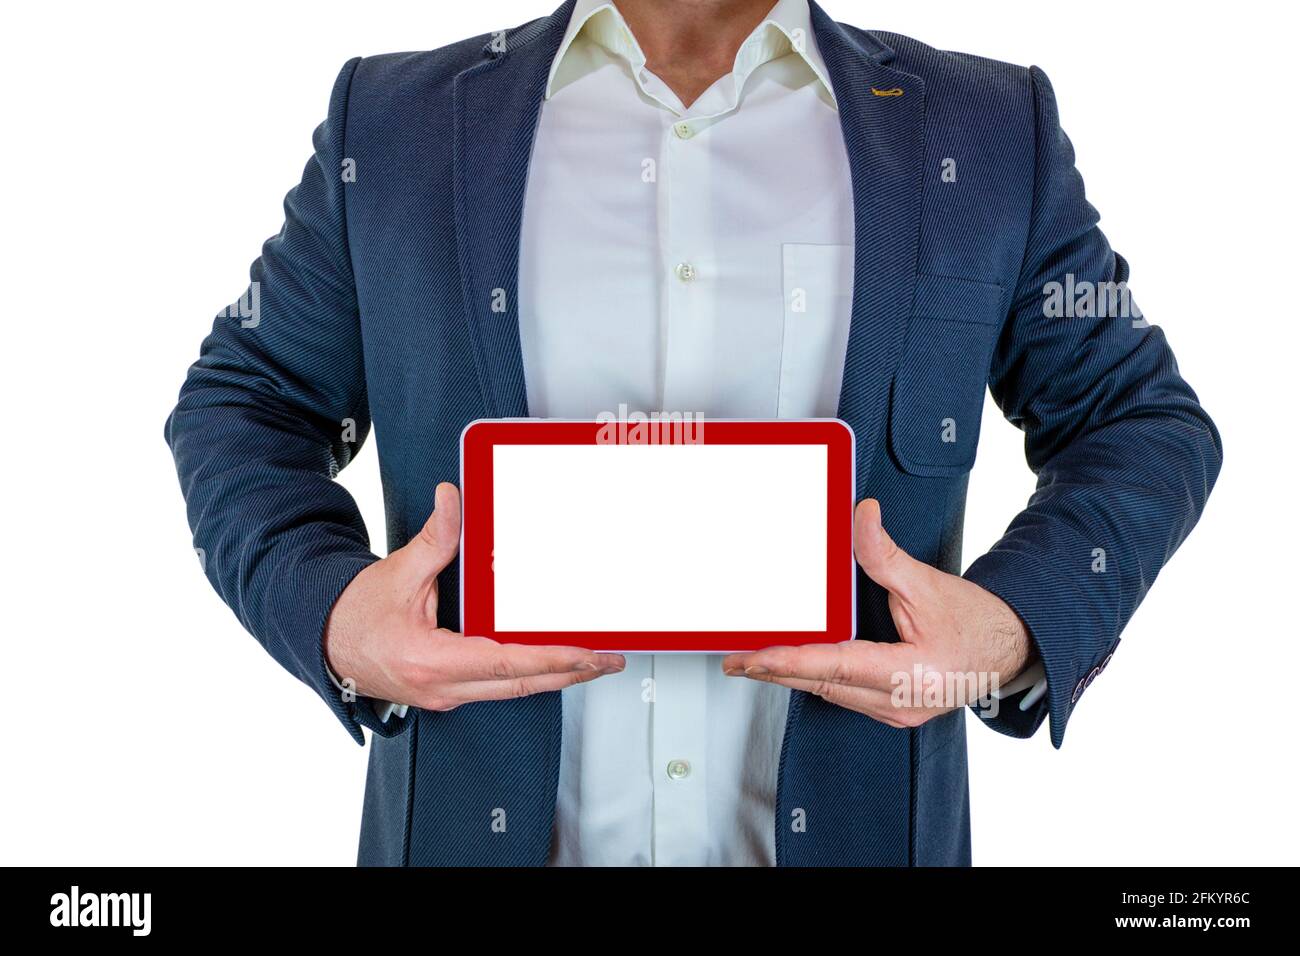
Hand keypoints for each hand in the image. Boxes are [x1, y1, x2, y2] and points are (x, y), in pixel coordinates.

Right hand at [325, 482, 624, 710]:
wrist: (325, 644)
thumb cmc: (356, 614)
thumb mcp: (398, 573)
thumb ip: (435, 538)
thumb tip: (452, 498)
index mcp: (431, 660)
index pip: (506, 662)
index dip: (552, 658)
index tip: (587, 652)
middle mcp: (441, 688)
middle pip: (520, 685)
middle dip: (571, 672)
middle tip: (609, 659)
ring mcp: (446, 696)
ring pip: (512, 691)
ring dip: (556, 676)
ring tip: (593, 662)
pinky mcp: (448, 694)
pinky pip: (498, 687)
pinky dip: (529, 676)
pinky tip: (553, 664)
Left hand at [723, 498, 1032, 727]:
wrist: (1013, 647)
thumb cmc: (978, 622)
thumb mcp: (929, 583)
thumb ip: (885, 555)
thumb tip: (860, 516)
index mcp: (912, 674)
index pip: (836, 666)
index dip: (790, 660)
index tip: (755, 656)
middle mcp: (902, 702)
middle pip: (824, 684)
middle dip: (777, 671)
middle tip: (737, 659)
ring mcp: (898, 713)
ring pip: (831, 693)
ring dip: (794, 676)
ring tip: (755, 662)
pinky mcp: (895, 711)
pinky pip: (845, 695)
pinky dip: (818, 678)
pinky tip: (796, 667)